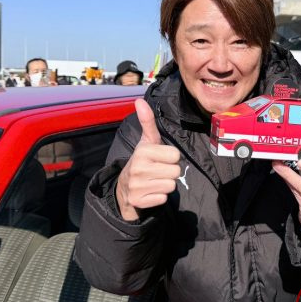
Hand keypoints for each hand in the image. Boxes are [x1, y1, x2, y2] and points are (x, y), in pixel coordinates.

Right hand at [116, 99, 180, 220]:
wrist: (124, 187)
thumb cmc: (142, 161)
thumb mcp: (146, 141)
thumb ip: (147, 122)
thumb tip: (139, 100)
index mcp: (142, 152)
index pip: (175, 155)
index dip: (170, 158)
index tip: (160, 159)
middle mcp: (138, 168)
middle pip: (175, 172)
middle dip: (169, 172)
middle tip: (157, 171)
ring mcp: (137, 186)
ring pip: (170, 186)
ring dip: (165, 184)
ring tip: (154, 180)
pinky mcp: (138, 201)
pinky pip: (163, 199)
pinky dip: (159, 196)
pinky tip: (150, 191)